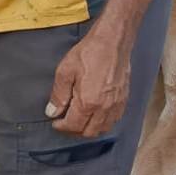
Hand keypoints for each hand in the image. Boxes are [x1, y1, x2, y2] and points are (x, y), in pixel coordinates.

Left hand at [46, 22, 130, 137]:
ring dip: (88, 129)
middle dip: (74, 130)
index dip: (61, 127)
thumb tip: (52, 112)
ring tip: (78, 119)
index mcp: (88, 102)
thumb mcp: (65, 71)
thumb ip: (58, 95)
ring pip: (102, 129)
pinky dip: (102, 123)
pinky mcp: (123, 100)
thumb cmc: (89, 53)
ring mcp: (116, 105)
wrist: (113, 42)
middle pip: (88, 132)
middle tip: (64, 122)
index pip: (73, 126)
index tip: (54, 122)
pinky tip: (94, 114)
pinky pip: (113, 121)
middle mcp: (104, 108)